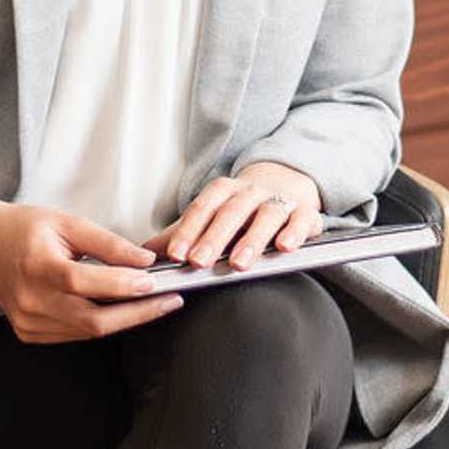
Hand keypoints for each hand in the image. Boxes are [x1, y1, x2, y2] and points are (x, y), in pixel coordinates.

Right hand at [0, 193, 176, 343]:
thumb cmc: (25, 229)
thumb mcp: (68, 223)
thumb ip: (108, 244)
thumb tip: (145, 261)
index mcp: (36, 266)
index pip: (85, 282)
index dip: (122, 285)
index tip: (154, 282)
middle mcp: (29, 299)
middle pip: (92, 319)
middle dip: (137, 313)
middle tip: (169, 301)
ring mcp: (28, 321)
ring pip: (87, 331)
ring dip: (124, 320)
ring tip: (152, 304)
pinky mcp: (29, 332)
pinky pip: (74, 335)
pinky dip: (100, 324)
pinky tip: (120, 311)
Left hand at [156, 163, 326, 270]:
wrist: (287, 185)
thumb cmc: (242, 209)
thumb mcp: (211, 216)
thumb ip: (181, 234)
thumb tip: (142, 252)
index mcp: (224, 191)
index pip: (203, 207)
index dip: (188, 230)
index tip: (175, 254)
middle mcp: (251, 192)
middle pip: (231, 212)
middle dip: (214, 238)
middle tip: (199, 262)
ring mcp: (279, 200)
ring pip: (265, 216)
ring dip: (252, 239)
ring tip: (239, 263)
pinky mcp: (305, 212)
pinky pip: (300, 220)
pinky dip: (294, 233)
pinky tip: (285, 248)